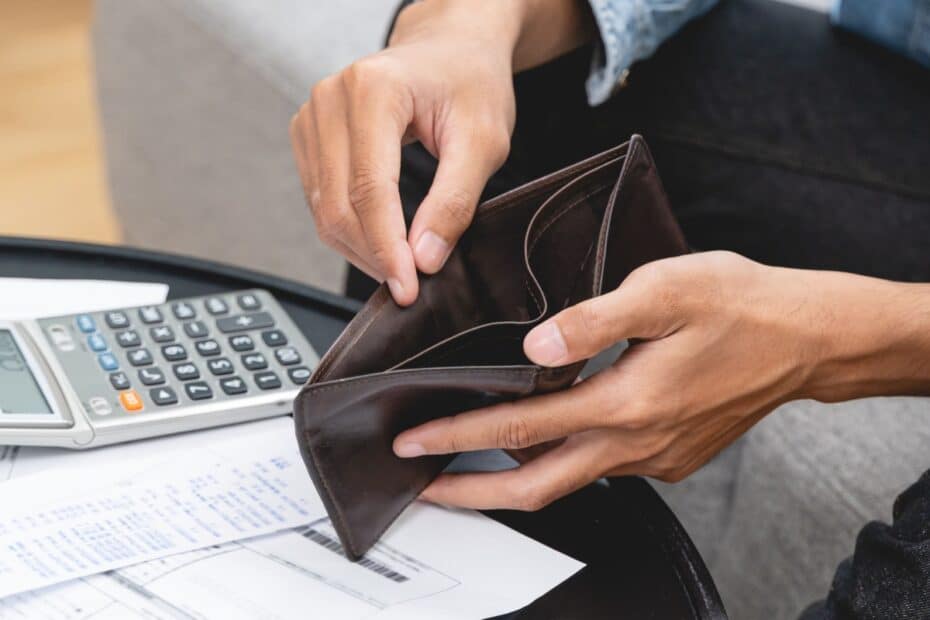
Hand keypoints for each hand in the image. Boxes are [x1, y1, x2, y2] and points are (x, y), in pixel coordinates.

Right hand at [290, 0, 592, 304]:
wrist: (449, 50)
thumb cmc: (470, 83)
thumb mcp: (484, 142)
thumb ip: (455, 201)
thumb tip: (425, 258)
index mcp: (373, 89)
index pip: (370, 190)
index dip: (387, 248)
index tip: (408, 287)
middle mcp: (330, 98)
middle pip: (338, 205)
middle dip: (374, 255)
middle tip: (409, 285)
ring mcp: (312, 115)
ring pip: (323, 209)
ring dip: (360, 249)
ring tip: (400, 265)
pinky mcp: (308, 135)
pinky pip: (319, 200)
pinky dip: (348, 231)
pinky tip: (380, 241)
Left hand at [393, 251, 929, 509]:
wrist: (806, 339)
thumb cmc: (741, 306)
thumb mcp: (665, 291)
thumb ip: (594, 320)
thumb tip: (537, 346)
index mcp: (626, 402)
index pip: (522, 427)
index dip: (461, 435)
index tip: (417, 441)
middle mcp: (636, 443)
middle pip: (535, 487)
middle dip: (472, 492)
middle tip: (425, 484)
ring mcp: (654, 457)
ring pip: (568, 481)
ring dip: (513, 476)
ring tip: (471, 461)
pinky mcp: (669, 457)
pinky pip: (601, 469)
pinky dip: (561, 460)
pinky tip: (546, 436)